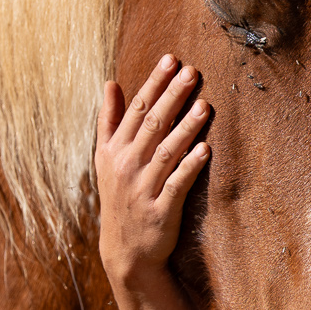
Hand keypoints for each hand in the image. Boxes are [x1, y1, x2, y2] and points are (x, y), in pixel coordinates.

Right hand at [96, 56, 210, 287]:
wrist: (125, 250)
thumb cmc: (119, 196)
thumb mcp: (105, 159)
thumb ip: (109, 120)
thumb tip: (111, 83)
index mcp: (114, 150)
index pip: (137, 110)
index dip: (154, 84)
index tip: (171, 59)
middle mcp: (127, 165)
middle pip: (153, 124)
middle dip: (173, 96)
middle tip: (193, 72)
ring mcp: (143, 188)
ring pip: (166, 152)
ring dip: (186, 128)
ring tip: (205, 105)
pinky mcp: (160, 210)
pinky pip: (177, 184)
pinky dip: (190, 167)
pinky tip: (205, 150)